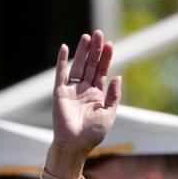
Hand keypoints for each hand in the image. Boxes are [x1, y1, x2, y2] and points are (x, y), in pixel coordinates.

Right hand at [51, 30, 121, 158]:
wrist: (75, 144)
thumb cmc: (93, 133)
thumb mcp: (109, 114)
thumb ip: (114, 96)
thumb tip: (118, 76)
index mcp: (97, 95)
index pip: (102, 72)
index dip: (106, 58)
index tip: (110, 44)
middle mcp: (84, 90)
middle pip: (91, 65)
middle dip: (95, 50)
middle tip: (99, 34)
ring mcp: (72, 90)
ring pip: (78, 66)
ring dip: (82, 52)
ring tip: (87, 37)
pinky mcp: (60, 92)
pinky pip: (60, 73)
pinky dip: (61, 61)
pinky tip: (64, 48)